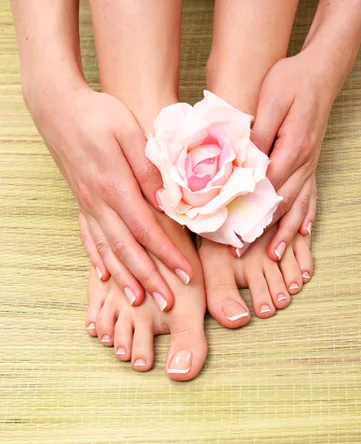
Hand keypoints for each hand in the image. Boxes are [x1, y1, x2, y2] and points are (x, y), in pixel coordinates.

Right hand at [29, 83, 192, 309]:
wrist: (57, 106)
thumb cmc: (97, 114)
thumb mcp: (129, 132)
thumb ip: (148, 169)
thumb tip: (165, 202)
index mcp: (116, 187)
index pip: (147, 231)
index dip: (168, 256)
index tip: (187, 275)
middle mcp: (100, 203)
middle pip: (128, 250)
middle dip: (149, 279)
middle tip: (167, 303)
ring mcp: (88, 205)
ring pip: (107, 250)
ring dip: (124, 278)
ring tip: (137, 302)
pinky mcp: (81, 202)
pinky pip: (88, 237)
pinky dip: (97, 258)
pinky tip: (103, 274)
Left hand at [231, 50, 333, 258]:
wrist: (320, 73)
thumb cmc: (291, 81)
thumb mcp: (270, 99)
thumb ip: (258, 132)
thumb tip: (244, 162)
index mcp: (291, 148)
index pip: (266, 187)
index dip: (247, 211)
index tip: (230, 230)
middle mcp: (303, 163)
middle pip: (281, 204)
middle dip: (262, 231)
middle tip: (241, 253)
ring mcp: (309, 166)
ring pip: (298, 206)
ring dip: (285, 233)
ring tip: (274, 257)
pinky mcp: (310, 164)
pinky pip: (311, 196)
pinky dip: (306, 217)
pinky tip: (302, 233)